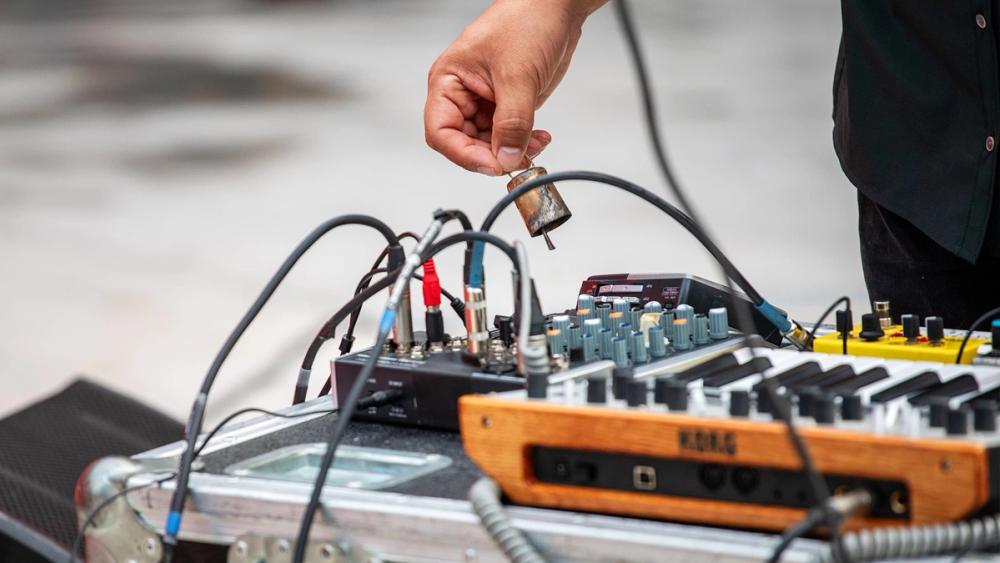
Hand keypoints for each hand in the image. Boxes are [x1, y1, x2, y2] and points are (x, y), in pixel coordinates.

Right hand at [424, 0, 606, 174]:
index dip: (464, 154)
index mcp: (448, 81)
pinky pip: (507, 136)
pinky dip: (523, 143)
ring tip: (533, 146)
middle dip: (491, 155)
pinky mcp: (506, 105)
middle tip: (516, 160)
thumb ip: (513, 124)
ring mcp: (484, 101)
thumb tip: (507, 157)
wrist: (556, 8)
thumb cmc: (526, 20)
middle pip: (464, 143)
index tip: (492, 164)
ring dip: (510, 152)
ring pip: (488, 144)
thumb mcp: (518, 76)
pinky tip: (538, 138)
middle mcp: (462, 94)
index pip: (441, 132)